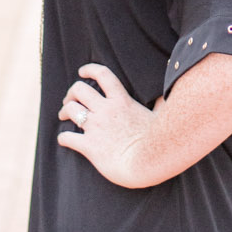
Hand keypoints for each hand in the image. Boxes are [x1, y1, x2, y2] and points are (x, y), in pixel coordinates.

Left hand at [57, 64, 155, 187]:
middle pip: (79, 89)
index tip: (82, 72)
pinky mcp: (89, 146)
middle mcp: (105, 110)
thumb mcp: (161, 115)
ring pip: (70, 109)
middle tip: (69, 100)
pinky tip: (64, 140)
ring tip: (63, 116)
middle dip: (71, 93)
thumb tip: (168, 95)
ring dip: (64, 111)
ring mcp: (96, 127)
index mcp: (122, 100)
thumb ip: (160, 103)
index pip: (102, 74)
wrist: (148, 162)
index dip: (89, 69)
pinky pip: (67, 137)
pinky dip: (63, 138)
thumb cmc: (158, 140)